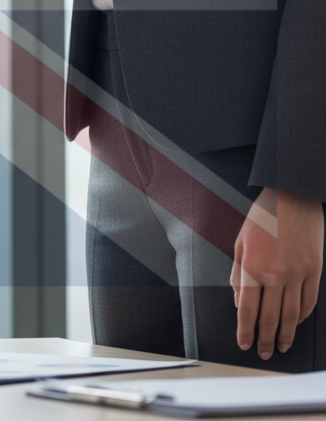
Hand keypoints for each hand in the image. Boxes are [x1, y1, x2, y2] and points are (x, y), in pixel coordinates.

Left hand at [231, 188, 322, 357]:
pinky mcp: (315, 272)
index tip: (244, 344)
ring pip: (291, 315)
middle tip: (262, 353)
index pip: (247, 309)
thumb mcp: (240, 242)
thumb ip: (238, 274)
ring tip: (280, 346)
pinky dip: (302, 317)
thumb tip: (239, 301)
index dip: (245, 330)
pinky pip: (308, 302)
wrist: (293, 199)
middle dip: (265, 339)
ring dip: (285, 334)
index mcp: (253, 266)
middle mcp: (276, 275)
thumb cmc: (263, 217)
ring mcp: (298, 275)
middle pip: (270, 317)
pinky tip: (295, 323)